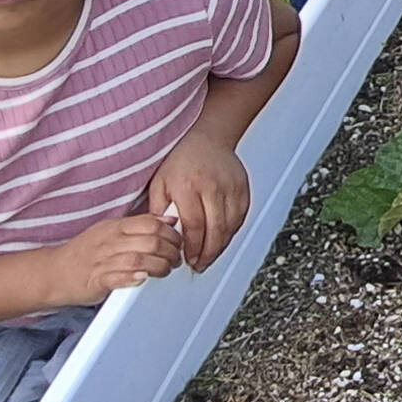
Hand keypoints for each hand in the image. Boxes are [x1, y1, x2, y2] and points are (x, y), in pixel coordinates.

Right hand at [45, 214, 182, 305]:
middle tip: (176, 259)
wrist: (53, 273)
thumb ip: (141, 225)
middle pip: (150, 241)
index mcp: (114, 227)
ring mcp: (102, 261)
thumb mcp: (112, 232)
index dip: (170, 233)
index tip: (178, 242)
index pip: (150, 224)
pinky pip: (118, 277)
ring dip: (159, 266)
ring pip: (139, 258)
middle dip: (170, 251)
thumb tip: (170, 220)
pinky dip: (134, 277)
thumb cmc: (85, 253)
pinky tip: (144, 279)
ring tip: (165, 271)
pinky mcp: (96, 281)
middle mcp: (109, 241)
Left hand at [147, 128, 251, 272]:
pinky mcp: (243, 188)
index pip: (194, 226)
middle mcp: (212, 187)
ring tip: (210, 256)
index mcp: (188, 186)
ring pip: (230, 226)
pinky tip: (222, 238)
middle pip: (215, 230)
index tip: (188, 259)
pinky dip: (232, 231)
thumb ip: (157, 210)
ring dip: (221, 246)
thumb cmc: (181, 159)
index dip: (192, 248)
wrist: (208, 137)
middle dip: (208, 253)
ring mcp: (231, 187)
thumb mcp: (160, 183)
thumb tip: (158, 236)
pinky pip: (240, 217)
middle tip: (200, 264)